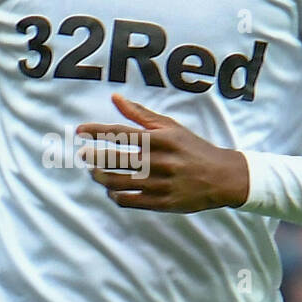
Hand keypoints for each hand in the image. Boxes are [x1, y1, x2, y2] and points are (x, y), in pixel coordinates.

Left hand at [76, 94, 249, 212]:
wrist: (222, 177)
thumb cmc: (192, 148)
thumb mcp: (170, 127)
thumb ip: (140, 114)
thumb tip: (115, 98)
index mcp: (160, 140)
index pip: (120, 133)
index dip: (96, 131)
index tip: (79, 131)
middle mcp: (159, 162)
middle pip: (114, 159)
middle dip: (93, 156)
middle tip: (83, 154)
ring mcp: (160, 184)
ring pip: (118, 182)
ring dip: (100, 176)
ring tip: (94, 171)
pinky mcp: (162, 203)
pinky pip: (129, 201)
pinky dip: (115, 196)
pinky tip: (112, 190)